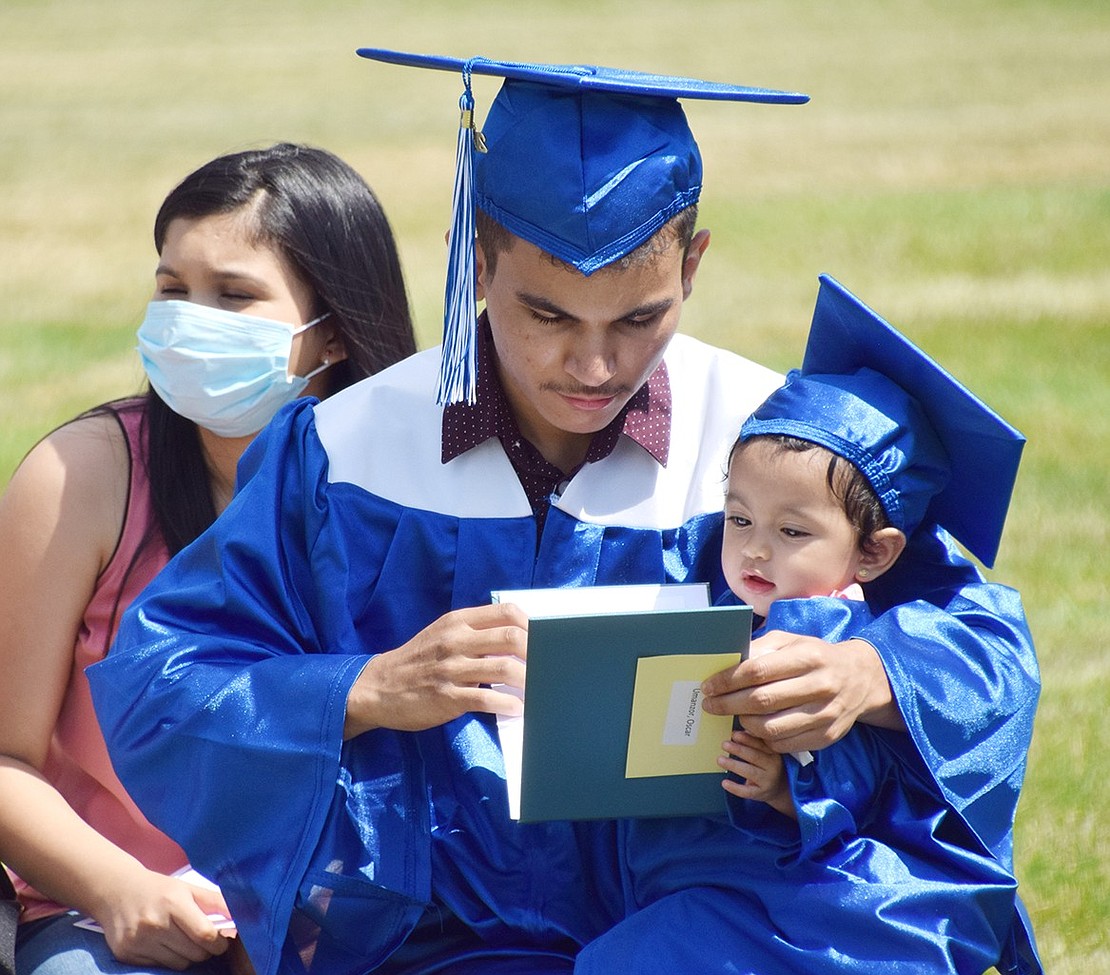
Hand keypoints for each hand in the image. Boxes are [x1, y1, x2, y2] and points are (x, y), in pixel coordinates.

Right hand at [94, 870, 231, 969]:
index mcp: (174, 902)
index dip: (219, 943)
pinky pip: (159, 967)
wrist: (116, 891)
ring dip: (187, 956)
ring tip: (183, 941)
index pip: (205, 935)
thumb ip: (215, 902)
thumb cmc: (159, 889)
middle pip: (195, 953)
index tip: (223, 942)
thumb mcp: (188, 888)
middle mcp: (155, 923)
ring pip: (179, 964)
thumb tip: (240, 916)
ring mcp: (139, 940)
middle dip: (205, 950)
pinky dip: (167, 959)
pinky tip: (164, 944)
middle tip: (203, 941)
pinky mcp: (127, 954)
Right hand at [345, 602, 528, 736]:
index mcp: (458, 621)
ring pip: (504, 668)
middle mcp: (456, 641)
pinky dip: (508, 704)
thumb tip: (516, 637)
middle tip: (548, 667)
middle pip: (512, 638)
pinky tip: (516, 708)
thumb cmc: (418, 660)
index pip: (506, 612)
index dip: (531, 624)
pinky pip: (487, 699)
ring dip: (528, 681)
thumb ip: (474, 631)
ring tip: (538, 689)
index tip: (544, 639)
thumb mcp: (443, 634)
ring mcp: (452, 669)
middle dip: (537, 653)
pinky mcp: (447, 697)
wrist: (378, 687)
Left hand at [701, 633, 902, 753]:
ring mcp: (825, 714)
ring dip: (744, 723)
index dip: (727, 681)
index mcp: (807, 657)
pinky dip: (763, 738)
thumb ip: (760, 649)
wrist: (860, 678)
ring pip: (771, 728)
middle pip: (761, 701)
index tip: (708, 686)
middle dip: (727, 704)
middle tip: (710, 705)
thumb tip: (727, 662)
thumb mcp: (790, 642)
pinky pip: (784, 744)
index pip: (757, 671)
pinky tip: (757, 727)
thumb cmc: (814, 656)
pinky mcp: (827, 736)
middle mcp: (819, 685)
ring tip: (735, 715)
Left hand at [719, 729, 793, 817]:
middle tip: (725, 744)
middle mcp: (774, 767)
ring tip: (720, 760)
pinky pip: (747, 792)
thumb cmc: (769, 765)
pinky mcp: (761, 793)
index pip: (761, 745)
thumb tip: (740, 731)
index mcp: (775, 753)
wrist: (781, 788)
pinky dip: (735, 788)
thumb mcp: (767, 752)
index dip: (747, 739)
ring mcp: (768, 781)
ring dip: (734, 765)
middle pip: (755, 757)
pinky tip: (724, 782)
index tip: (734, 734)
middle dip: (738, 750)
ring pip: (750, 773)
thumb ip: (755, 741)